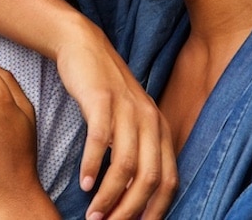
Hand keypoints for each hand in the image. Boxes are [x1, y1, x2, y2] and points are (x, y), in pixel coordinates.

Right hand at [53, 20, 177, 219]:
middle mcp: (150, 120)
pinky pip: (100, 140)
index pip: (169, 180)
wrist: (85, 47)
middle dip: (130, 210)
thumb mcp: (130, 120)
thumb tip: (133, 195)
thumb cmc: (105, 91)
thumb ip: (137, 151)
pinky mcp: (102, 99)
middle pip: (149, 178)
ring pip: (125, 164)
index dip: (155, 210)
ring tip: (93, 214)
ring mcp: (127, 109)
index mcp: (161, 129)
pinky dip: (92, 165)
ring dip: (109, 195)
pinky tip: (83, 182)